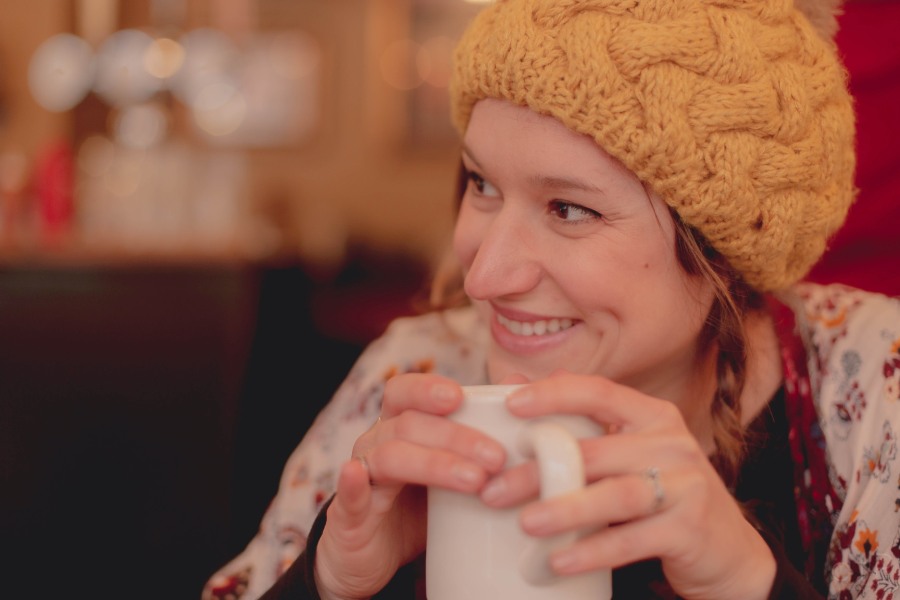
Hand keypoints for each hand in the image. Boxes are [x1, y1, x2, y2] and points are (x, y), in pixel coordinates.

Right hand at [313, 373, 508, 599]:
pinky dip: (352, 484)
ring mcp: (361, 477)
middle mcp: (376, 443)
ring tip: (475, 480)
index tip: (459, 396)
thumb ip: (483, 429)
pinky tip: (357, 475)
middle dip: (456, 436)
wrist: (377, 558)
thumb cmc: (421, 507)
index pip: (404, 392)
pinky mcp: (348, 517)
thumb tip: (519, 382)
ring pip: (390, 456)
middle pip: (409, 424)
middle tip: (497, 457)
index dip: (427, 389)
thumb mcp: (453, 470)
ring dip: (434, 463)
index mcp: (399, 426)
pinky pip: (348, 497)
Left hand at [479, 371, 775, 599]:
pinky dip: (592, 551)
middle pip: (594, 451)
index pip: (598, 391)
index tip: (510, 403)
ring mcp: (686, 485)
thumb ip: (577, 423)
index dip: (554, 394)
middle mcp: (671, 442)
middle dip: (538, 470)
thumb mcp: (625, 452)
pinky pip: (632, 540)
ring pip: (615, 494)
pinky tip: (558, 561)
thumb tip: (511, 384)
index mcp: (651, 415)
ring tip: (526, 523)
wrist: (727, 550)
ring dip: (566, 510)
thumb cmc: (660, 494)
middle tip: (493, 490)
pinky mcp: (690, 528)